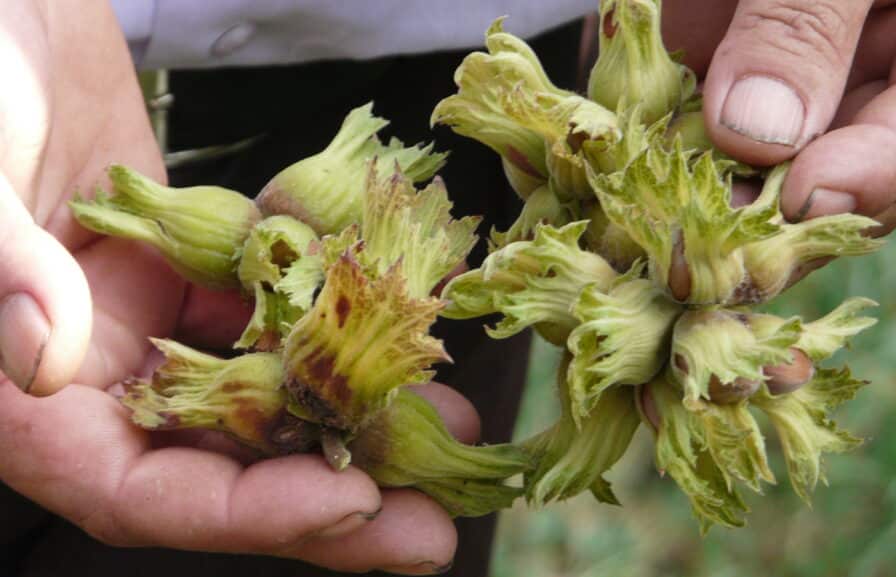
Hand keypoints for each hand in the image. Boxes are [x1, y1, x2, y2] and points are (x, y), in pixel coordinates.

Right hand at [0, 2, 458, 572]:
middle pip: (224, 467)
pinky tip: (409, 339)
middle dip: (331, 498)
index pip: (138, 491)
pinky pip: (281, 314)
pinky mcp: (205, 274)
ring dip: (357, 419)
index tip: (349, 503)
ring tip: (446, 432)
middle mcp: (101, 377)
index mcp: (24, 395)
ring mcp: (159, 325)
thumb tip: (53, 361)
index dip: (245, 510)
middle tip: (430, 531)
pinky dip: (342, 330)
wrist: (11, 15)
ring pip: (268, 397)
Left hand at [663, 0, 895, 234]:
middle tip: (717, 255)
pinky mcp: (714, 69)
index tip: (809, 200)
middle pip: (841, 171)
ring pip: (753, 167)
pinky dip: (645, 150)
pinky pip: (682, 124)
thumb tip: (758, 134)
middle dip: (777, 217)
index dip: (879, 171)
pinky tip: (608, 172)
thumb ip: (810, 16)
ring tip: (650, 226)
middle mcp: (871, 67)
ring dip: (700, 202)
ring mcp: (788, 75)